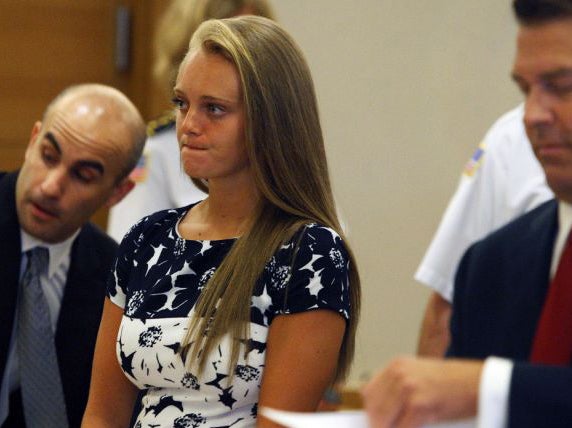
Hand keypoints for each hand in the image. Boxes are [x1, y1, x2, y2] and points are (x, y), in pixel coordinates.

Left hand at [361, 356, 482, 427]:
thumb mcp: (419, 375)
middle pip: (374, 407)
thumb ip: (398, 387)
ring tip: (403, 427)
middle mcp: (399, 374)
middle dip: (379, 423)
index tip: (374, 422)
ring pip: (384, 420)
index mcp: (397, 365)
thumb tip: (381, 411)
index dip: (371, 411)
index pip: (369, 392)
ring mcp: (408, 389)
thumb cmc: (454, 382)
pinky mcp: (420, 405)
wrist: (479, 382)